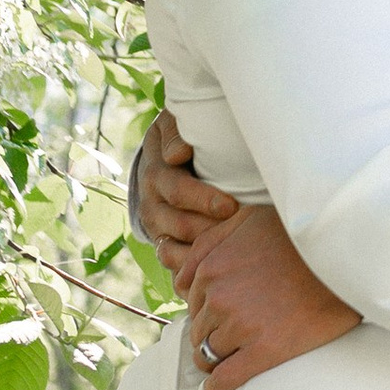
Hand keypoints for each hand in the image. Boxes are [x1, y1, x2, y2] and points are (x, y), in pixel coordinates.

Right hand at [138, 110, 240, 287]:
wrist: (171, 152)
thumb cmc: (185, 134)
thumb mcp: (176, 123)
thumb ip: (176, 132)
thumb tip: (178, 154)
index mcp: (155, 169)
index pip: (174, 188)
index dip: (202, 199)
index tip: (229, 206)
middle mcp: (150, 199)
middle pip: (176, 221)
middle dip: (208, 227)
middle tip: (239, 229)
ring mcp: (155, 221)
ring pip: (170, 246)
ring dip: (199, 250)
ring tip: (229, 249)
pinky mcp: (162, 239)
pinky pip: (171, 260)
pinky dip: (189, 265)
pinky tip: (212, 267)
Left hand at [182, 202, 361, 389]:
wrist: (345, 255)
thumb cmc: (299, 234)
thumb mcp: (246, 220)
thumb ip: (208, 243)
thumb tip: (182, 278)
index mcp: (212, 268)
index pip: (192, 303)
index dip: (208, 311)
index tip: (224, 315)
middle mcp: (219, 297)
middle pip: (198, 330)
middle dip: (212, 334)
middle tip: (237, 335)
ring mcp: (240, 326)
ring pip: (208, 354)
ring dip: (218, 358)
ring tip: (236, 357)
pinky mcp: (264, 351)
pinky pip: (224, 380)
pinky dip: (217, 387)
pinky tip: (221, 388)